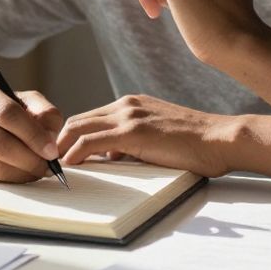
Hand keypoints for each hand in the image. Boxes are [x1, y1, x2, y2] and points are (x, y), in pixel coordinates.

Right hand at [0, 76, 63, 183]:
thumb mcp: (22, 100)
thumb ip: (43, 112)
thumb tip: (51, 138)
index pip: (8, 114)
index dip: (34, 135)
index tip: (52, 151)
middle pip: (0, 144)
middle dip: (30, 160)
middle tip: (47, 168)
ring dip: (21, 174)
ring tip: (35, 171)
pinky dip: (6, 181)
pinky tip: (15, 173)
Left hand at [55, 94, 234, 176]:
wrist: (220, 139)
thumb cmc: (195, 143)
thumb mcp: (157, 136)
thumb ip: (132, 142)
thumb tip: (111, 156)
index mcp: (132, 103)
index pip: (89, 117)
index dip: (71, 136)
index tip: (61, 153)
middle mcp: (126, 104)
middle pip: (78, 120)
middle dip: (59, 140)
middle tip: (50, 161)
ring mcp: (128, 116)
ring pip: (79, 128)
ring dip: (62, 147)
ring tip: (53, 166)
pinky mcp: (133, 132)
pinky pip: (92, 142)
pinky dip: (75, 153)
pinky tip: (69, 165)